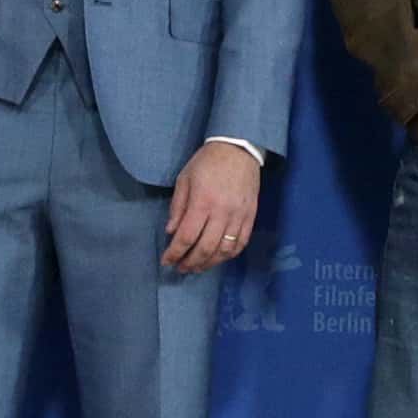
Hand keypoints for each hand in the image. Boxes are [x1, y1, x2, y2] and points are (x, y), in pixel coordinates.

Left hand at [160, 137, 262, 274]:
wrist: (239, 149)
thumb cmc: (207, 162)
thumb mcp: (184, 179)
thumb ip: (177, 207)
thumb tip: (171, 231)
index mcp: (202, 202)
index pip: (186, 236)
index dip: (175, 253)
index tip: (166, 261)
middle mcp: (222, 212)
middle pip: (205, 248)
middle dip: (190, 262)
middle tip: (180, 268)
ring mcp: (239, 216)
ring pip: (224, 250)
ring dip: (209, 263)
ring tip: (197, 267)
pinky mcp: (250, 217)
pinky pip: (240, 243)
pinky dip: (228, 255)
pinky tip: (218, 258)